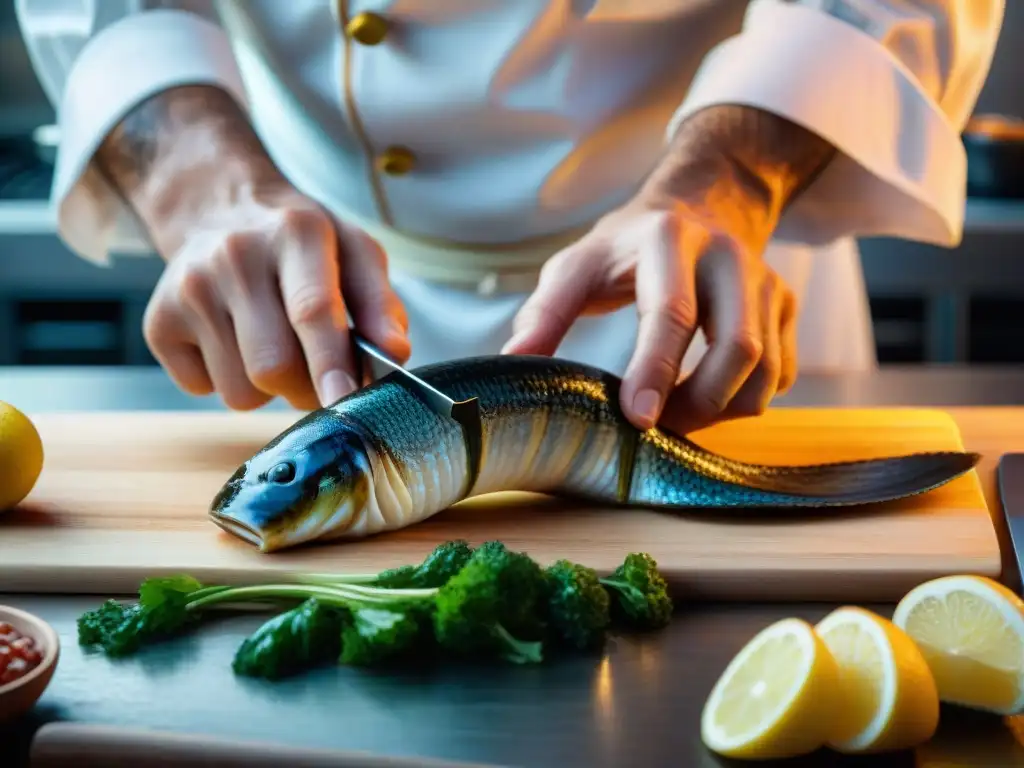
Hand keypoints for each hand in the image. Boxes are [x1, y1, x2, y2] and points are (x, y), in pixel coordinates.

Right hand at [142, 187, 409, 410]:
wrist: (219, 209)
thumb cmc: (303, 245)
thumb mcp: (355, 253)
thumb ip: (381, 305)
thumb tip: (396, 354)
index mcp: (296, 232)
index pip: (312, 310)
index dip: (331, 362)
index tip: (344, 399)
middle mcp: (234, 255)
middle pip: (272, 366)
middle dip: (306, 387)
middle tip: (318, 372)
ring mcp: (188, 288)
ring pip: (239, 390)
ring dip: (267, 388)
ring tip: (273, 344)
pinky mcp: (157, 321)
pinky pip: (202, 390)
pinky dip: (226, 381)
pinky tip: (233, 341)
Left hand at [503, 202, 796, 433]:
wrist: (697, 208)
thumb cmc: (625, 248)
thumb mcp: (575, 266)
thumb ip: (545, 312)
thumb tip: (515, 363)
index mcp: (669, 240)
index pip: (671, 314)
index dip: (656, 372)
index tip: (637, 420)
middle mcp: (728, 256)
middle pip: (738, 349)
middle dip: (699, 404)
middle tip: (656, 427)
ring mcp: (766, 281)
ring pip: (766, 370)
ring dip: (723, 410)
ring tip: (677, 417)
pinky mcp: (785, 306)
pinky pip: (780, 375)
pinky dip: (746, 400)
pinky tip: (707, 396)